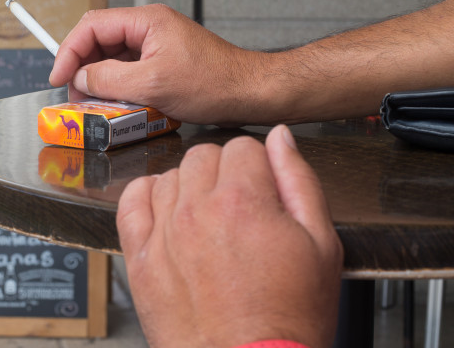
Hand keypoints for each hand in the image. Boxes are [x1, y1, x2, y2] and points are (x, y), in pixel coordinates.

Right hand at [50, 4, 276, 125]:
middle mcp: (149, 28)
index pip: (92, 26)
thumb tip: (81, 78)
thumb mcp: (153, 84)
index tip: (58, 77)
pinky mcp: (163, 64)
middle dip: (83, 69)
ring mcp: (156, 46)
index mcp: (147, 21)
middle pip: (99, 41)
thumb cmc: (214, 83)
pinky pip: (129, 72)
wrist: (250, 93)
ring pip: (113, 59)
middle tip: (76, 97)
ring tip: (96, 105)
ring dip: (101, 82)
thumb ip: (110, 79)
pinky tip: (118, 106)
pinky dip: (119, 89)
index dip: (69, 51)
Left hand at [117, 125, 342, 347]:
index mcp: (242, 200)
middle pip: (202, 156)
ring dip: (189, 186)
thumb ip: (299, 180)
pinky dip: (146, 196)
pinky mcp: (141, 258)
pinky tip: (166, 209)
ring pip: (169, 176)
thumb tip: (279, 137)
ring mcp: (163, 233)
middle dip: (224, 171)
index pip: (242, 146)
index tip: (263, 187)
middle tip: (240, 204)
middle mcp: (196, 209)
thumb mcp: (322, 244)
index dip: (258, 166)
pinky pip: (131, 203)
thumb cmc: (288, 316)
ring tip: (209, 218)